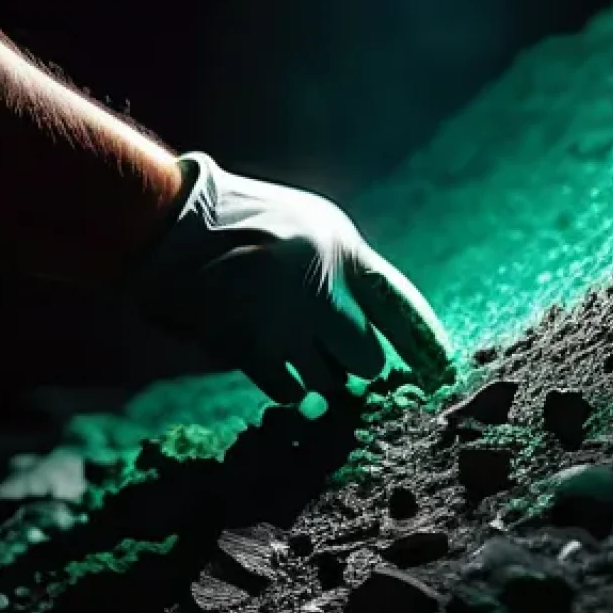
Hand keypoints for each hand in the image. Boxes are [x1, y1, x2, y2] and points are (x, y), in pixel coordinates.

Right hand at [130, 153, 453, 403]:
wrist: (170, 223)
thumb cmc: (244, 221)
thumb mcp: (310, 227)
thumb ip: (346, 272)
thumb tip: (378, 334)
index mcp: (342, 250)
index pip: (401, 308)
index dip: (424, 343)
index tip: (442, 371)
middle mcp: (320, 288)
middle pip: (368, 359)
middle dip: (359, 363)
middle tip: (340, 354)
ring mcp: (284, 323)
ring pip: (331, 382)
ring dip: (324, 379)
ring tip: (299, 351)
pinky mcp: (249, 350)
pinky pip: (290, 391)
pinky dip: (291, 387)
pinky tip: (279, 366)